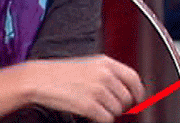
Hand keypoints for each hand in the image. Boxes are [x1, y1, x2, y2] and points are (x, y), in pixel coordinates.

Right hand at [19, 54, 144, 122]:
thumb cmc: (62, 73)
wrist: (40, 79)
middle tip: (107, 105)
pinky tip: (90, 113)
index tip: (138, 98)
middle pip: (127, 98)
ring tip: (94, 106)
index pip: (133, 78)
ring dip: (108, 112)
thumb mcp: (89, 65)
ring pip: (117, 111)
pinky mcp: (89, 105)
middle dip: (120, 105)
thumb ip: (109, 74)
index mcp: (106, 63)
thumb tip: (126, 89)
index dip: (138, 91)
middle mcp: (105, 75)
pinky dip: (101, 120)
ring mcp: (98, 90)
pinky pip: (107, 119)